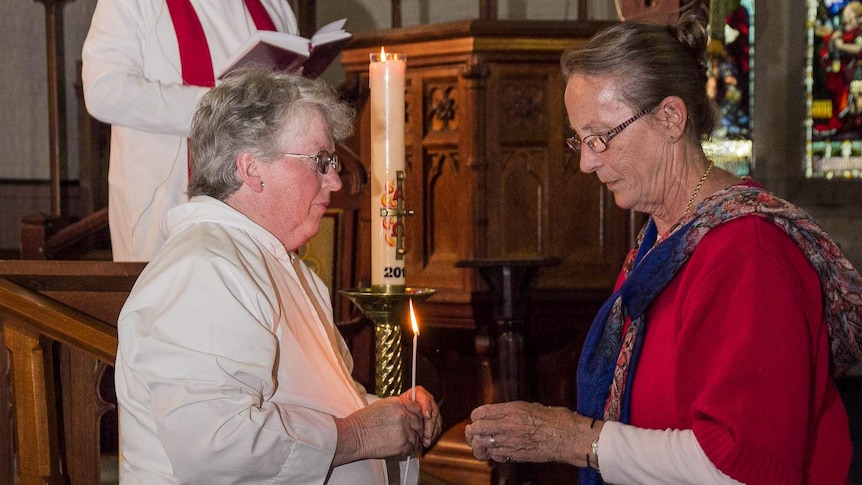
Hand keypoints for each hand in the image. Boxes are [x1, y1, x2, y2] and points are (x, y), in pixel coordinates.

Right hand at [333, 396, 423, 464]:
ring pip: (417, 436)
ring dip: (415, 441)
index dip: (418, 416)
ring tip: (409, 443)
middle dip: (418, 429)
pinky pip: (411, 447)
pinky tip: (405, 449)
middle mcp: (403, 415)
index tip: (417, 421)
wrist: (354, 435)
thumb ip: (398, 408)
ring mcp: (403, 430)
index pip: (417, 408)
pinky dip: (410, 449)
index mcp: (398, 404)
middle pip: (419, 423)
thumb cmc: (363, 421)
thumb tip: (408, 413)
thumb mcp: (382, 406)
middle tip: (416, 434)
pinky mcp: (401, 444)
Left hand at [400, 386, 441, 447]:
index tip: (426, 415)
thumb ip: (404, 407)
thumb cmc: (395, 410)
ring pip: (437, 420)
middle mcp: (426, 400)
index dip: (427, 406)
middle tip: (427, 433)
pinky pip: (437, 427)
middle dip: (431, 424)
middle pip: (433, 410)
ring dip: (433, 432)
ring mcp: (431, 410)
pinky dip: (433, 435)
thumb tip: (410, 412)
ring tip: (426, 440)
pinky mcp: (433, 419)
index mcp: (417, 393)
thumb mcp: (397, 407)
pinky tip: (428, 441)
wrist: (396, 417)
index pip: (425, 397)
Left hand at [465, 401, 598, 465]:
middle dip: (472, 430)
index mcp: (511, 410)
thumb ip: (511, 410)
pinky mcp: (516, 455)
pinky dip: (492, 453)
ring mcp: (511, 442)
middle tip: (473, 432)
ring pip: (482, 444)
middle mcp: (508, 425)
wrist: (568, 437)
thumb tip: (497, 413)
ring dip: (479, 444)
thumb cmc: (554, 419)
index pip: (480, 413)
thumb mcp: (529, 406)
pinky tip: (496, 450)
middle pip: (476, 429)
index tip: (478, 418)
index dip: (476, 416)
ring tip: (480, 443)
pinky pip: (495, 455)